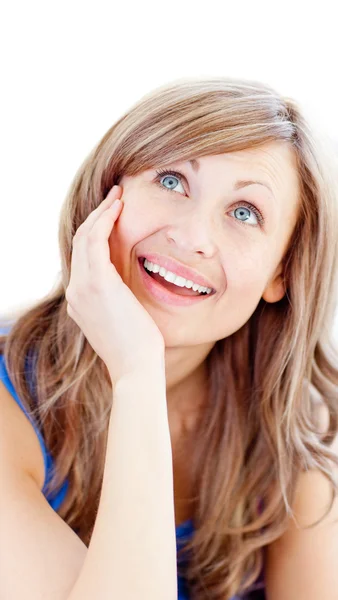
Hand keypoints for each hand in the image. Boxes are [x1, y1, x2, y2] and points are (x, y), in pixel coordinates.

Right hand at [65, 185, 164, 384]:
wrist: (135, 367)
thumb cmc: (138, 348)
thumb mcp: (123, 321)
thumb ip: (118, 303)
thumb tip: (129, 292)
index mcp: (80, 301)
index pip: (83, 259)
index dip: (96, 233)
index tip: (113, 216)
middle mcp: (75, 292)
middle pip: (80, 243)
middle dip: (97, 216)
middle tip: (116, 197)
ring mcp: (82, 287)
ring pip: (85, 237)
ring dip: (101, 213)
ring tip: (118, 196)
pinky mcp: (97, 283)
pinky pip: (95, 241)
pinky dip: (105, 220)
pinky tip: (118, 208)